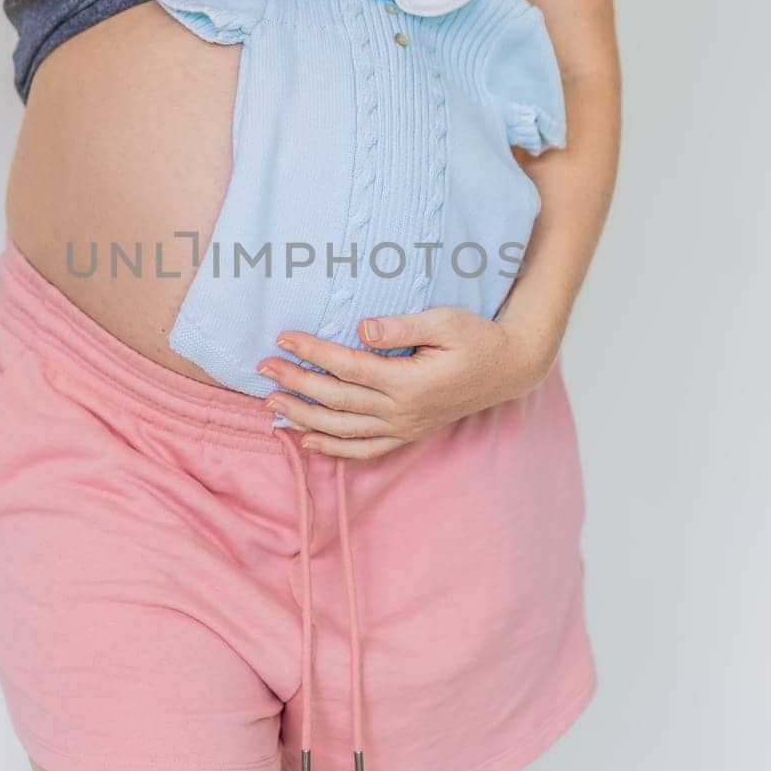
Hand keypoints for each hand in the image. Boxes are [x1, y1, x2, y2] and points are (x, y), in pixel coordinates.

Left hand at [257, 308, 559, 460]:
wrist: (509, 369)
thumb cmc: (477, 338)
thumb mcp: (446, 321)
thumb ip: (402, 326)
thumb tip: (362, 329)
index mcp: (410, 382)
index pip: (349, 367)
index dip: (313, 352)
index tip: (284, 337)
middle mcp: (403, 411)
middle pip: (337, 400)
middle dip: (297, 383)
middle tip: (262, 369)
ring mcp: (405, 427)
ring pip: (344, 430)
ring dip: (304, 418)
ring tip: (272, 403)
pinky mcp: (408, 433)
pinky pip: (365, 449)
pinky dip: (334, 448)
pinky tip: (306, 440)